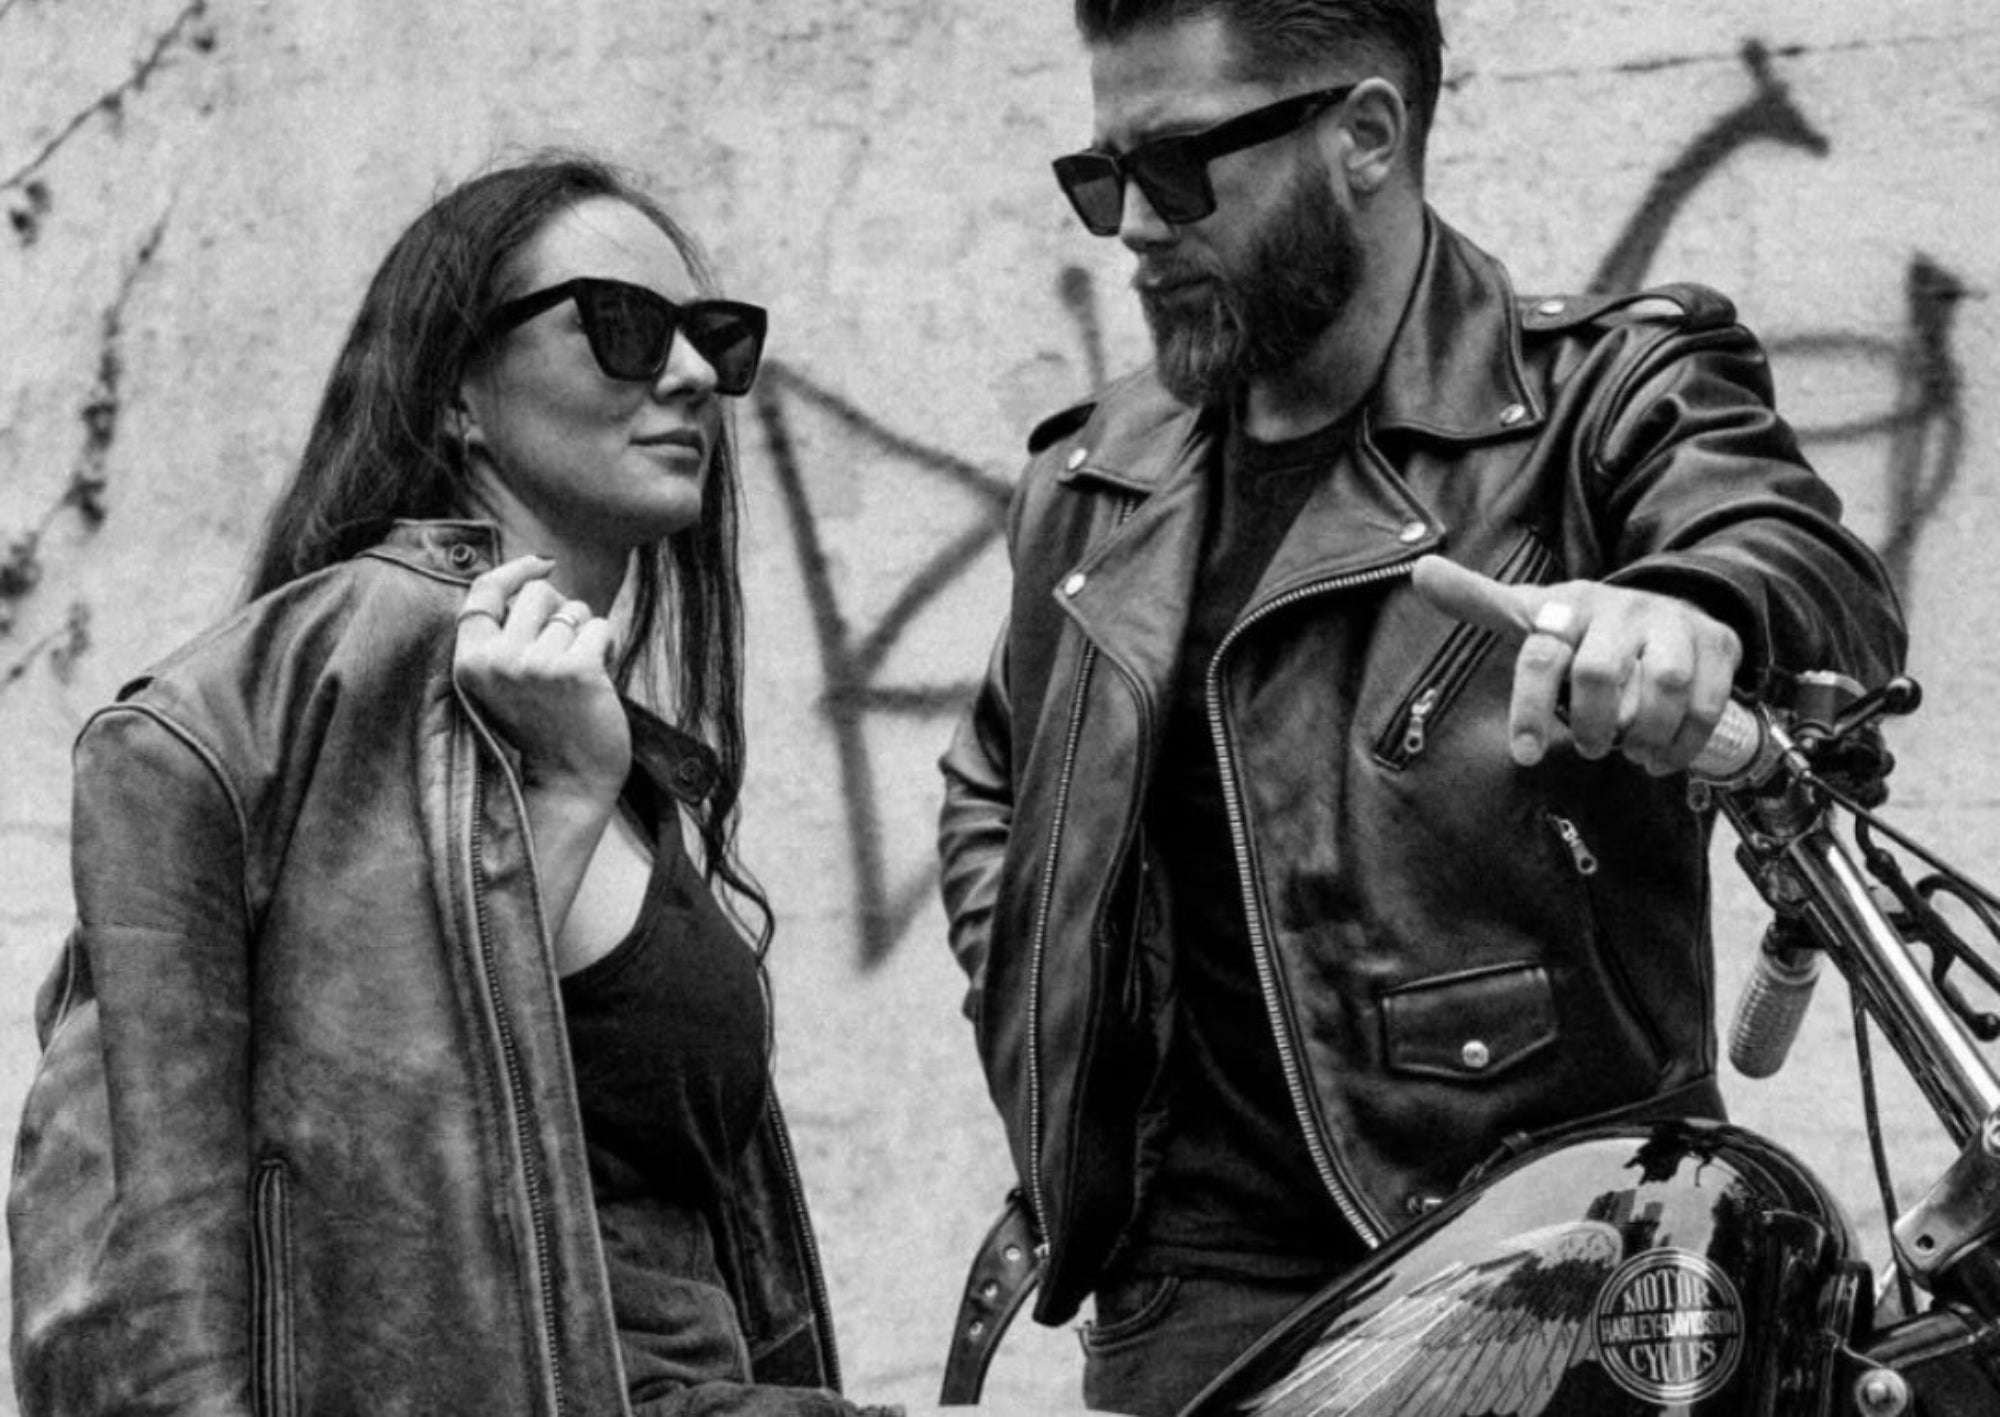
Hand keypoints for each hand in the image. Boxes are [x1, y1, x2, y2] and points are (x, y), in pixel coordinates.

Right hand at [452, 555, 629, 800]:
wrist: (569, 783)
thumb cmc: (543, 728)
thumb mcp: (504, 682)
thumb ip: (506, 636)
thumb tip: (537, 573)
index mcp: (470, 662)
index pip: (482, 593)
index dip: (512, 571)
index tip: (539, 563)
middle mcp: (497, 660)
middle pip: (537, 593)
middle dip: (559, 609)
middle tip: (566, 646)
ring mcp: (535, 664)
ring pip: (574, 611)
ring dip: (585, 635)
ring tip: (580, 675)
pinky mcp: (576, 670)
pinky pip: (601, 627)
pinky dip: (608, 646)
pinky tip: (599, 679)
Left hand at [1410, 555, 1741, 774]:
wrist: (1668, 601)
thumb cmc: (1584, 623)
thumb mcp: (1532, 610)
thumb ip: (1478, 599)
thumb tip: (1420, 572)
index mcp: (1568, 607)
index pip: (1542, 655)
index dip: (1529, 708)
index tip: (1523, 755)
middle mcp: (1621, 610)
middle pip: (1599, 674)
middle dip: (1589, 724)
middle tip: (1587, 747)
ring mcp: (1673, 624)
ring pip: (1662, 685)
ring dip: (1642, 733)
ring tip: (1629, 751)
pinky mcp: (1718, 644)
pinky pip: (1707, 702)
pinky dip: (1683, 741)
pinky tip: (1662, 758)